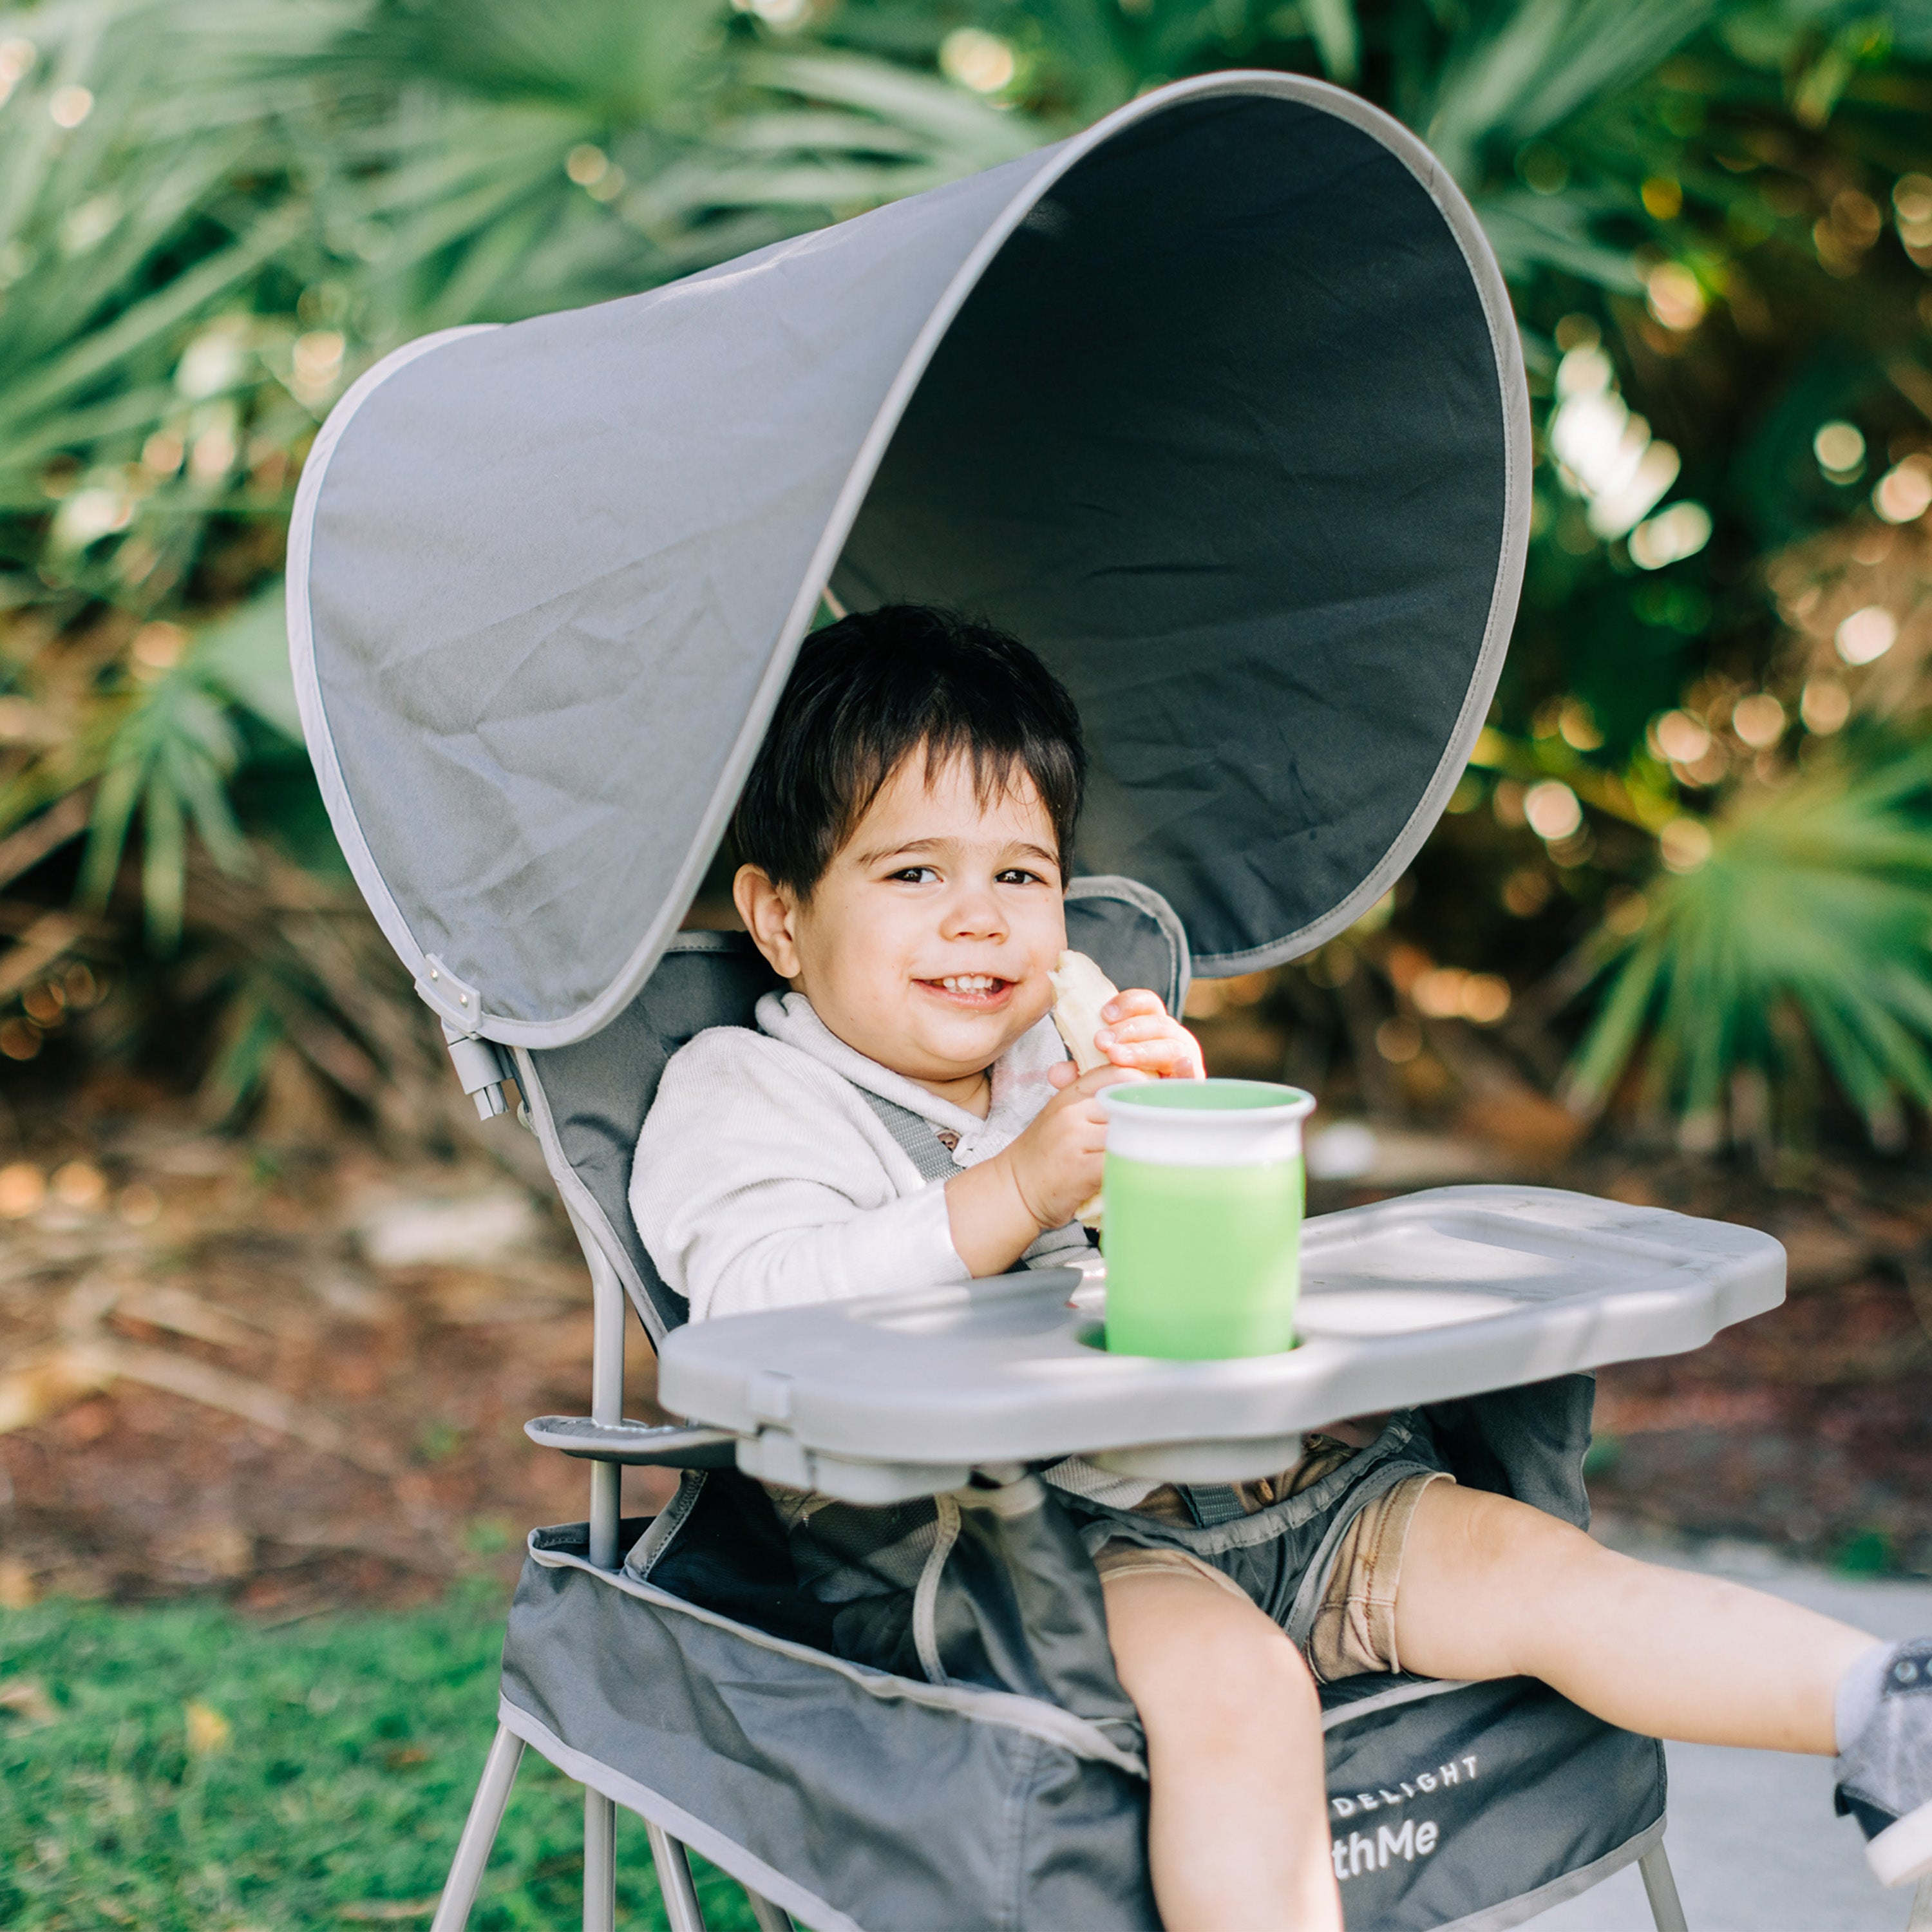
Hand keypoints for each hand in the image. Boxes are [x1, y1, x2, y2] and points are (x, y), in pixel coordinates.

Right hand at [946, 1062, 1139, 1273]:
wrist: (1014, 1189)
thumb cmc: (1045, 1156)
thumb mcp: (1063, 1117)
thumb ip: (1093, 1103)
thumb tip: (1142, 1092)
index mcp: (1070, 1095)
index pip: (1117, 1072)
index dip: (1143, 1084)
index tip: (1157, 1101)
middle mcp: (1071, 1111)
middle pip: (1129, 1102)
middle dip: (1151, 1116)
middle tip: (1169, 1129)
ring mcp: (1075, 1138)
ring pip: (1129, 1130)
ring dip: (1146, 1142)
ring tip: (1159, 1151)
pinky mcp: (1081, 1168)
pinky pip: (1122, 1159)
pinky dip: (1137, 1165)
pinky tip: (1144, 1171)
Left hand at [1056, 987, 1204, 1083]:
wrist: (1138, 1125)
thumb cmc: (1117, 1092)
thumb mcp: (1094, 1079)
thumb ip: (1076, 1073)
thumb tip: (1055, 1073)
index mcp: (1151, 1029)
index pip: (1147, 1003)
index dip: (1128, 1003)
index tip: (1103, 1014)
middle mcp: (1172, 1041)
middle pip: (1159, 1023)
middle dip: (1129, 1029)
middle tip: (1101, 1042)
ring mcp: (1186, 1063)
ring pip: (1172, 1046)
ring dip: (1143, 1049)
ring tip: (1116, 1057)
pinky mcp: (1192, 1088)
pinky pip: (1192, 1077)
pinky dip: (1186, 1070)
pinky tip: (1178, 1066)